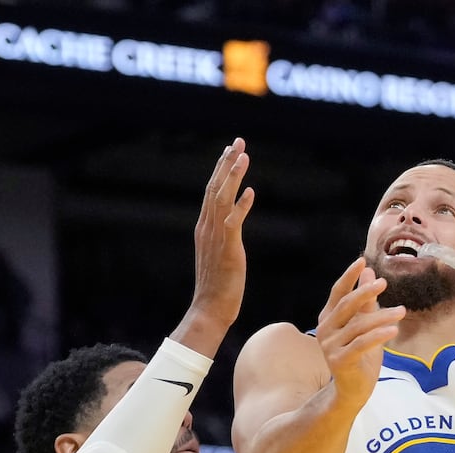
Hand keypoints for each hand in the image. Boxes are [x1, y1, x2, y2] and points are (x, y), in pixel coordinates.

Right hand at [187, 138, 254, 336]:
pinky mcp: (227, 249)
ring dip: (232, 176)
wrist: (210, 308)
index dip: (220, 170)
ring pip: (221, 199)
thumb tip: (231, 220)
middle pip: (214, 188)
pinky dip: (241, 205)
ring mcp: (216, 237)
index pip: (211, 192)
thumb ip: (224, 234)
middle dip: (226, 163)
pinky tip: (250, 192)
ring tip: (243, 155)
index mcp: (204, 227)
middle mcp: (207, 228)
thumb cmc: (218, 286)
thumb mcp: (219, 253)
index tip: (230, 151)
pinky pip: (233, 222)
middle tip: (237, 141)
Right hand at [317, 258, 404, 409]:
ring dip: (381, 317)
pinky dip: (379, 335)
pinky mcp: (340, 361)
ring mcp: (330, 346)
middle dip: (365, 292)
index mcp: (329, 318)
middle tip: (383, 283)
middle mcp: (325, 330)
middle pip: (345, 305)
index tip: (362, 261)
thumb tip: (369, 271)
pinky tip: (394, 330)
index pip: (337, 293)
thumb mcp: (364, 325)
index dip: (349, 277)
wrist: (353, 389)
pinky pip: (362, 344)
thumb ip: (365, 301)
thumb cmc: (360, 355)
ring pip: (358, 325)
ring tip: (401, 312)